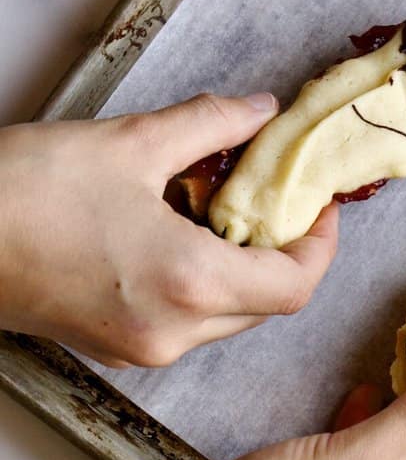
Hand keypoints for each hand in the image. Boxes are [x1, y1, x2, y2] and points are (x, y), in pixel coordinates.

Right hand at [0, 95, 337, 367]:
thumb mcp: (131, 143)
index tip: (321, 205)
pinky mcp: (111, 346)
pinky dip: (200, 283)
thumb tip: (261, 111)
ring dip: (241, 268)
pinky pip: (185, 322)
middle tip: (279, 199)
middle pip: (266, 306)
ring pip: (227, 318)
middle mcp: (172, 331)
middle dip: (283, 253)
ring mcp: (139, 347)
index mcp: (189, 283)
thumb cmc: (25, 193)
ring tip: (226, 209)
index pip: (295, 286)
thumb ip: (211, 126)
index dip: (322, 244)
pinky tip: (181, 233)